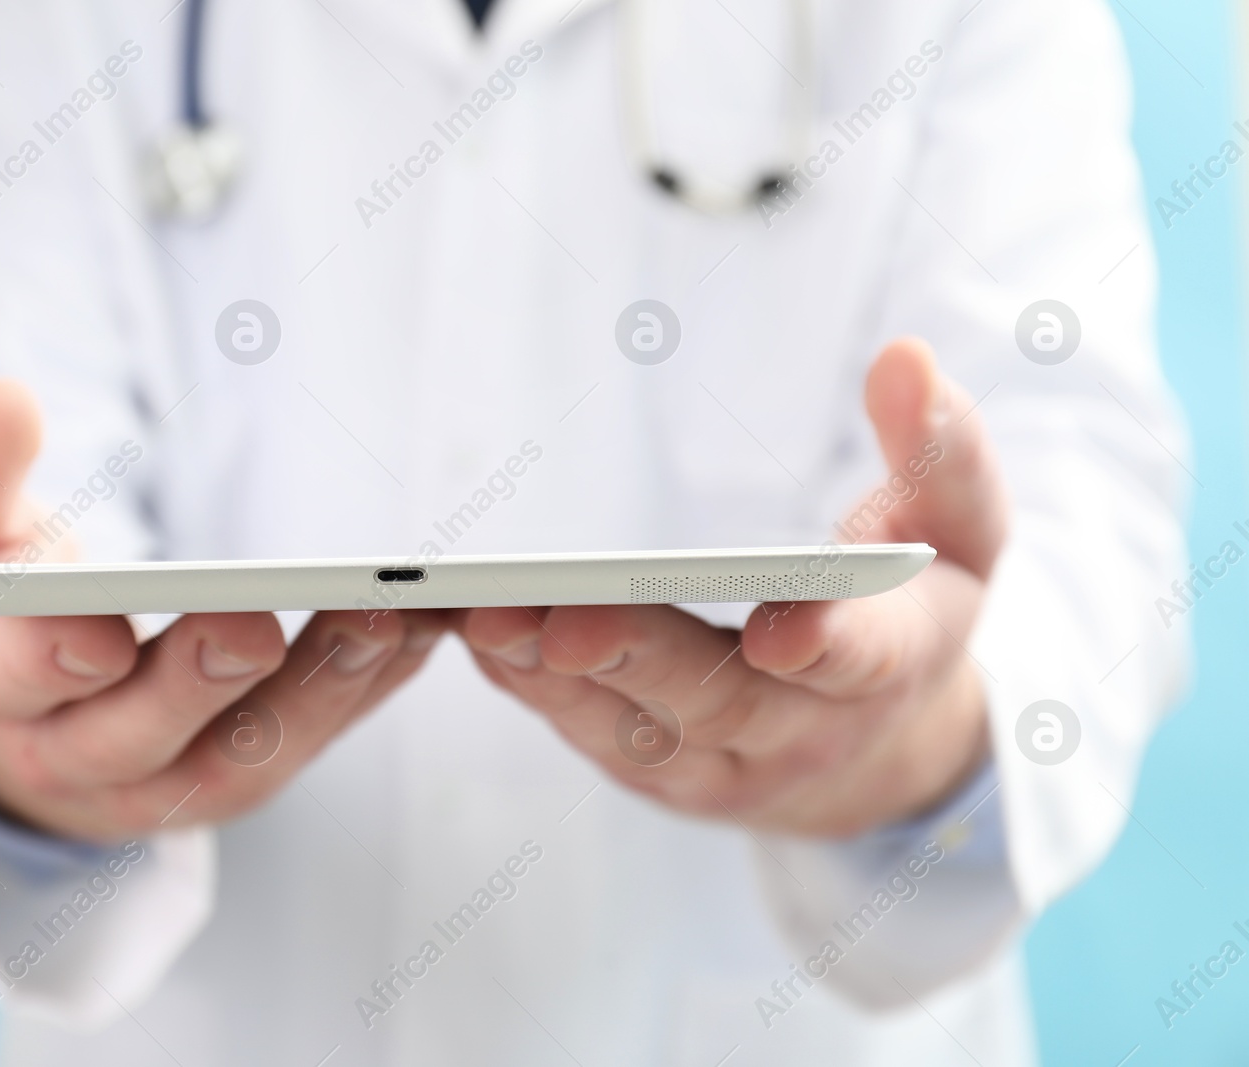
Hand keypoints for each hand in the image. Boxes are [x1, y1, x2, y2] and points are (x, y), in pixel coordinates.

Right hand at [0, 381, 447, 840]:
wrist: (35, 714)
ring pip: (237, 759)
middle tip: (254, 626)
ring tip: (381, 624)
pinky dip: (362, 696)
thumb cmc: (5, 599)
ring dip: (312, 697)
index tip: (97, 635)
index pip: (8, 677)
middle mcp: (72, 751)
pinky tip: (420, 636)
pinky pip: (303, 748)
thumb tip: (2, 396)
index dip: (47, 657)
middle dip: (193, 682)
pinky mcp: (235, 781)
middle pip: (133, 734)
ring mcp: (160, 782)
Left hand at [458, 338, 1005, 835]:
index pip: (862, 657)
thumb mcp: (957, 531)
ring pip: (635, 730)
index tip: (780, 629)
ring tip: (487, 617)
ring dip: (557, 680)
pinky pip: (587, 734)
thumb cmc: (912, 612)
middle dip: (640, 658)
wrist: (878, 753)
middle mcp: (804, 730)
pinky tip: (480, 635)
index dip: (825, 644)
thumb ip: (940, 448)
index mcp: (892, 663)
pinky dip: (531, 689)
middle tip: (565, 621)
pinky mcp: (657, 775)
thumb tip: (907, 358)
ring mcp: (724, 766)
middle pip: (717, 700)